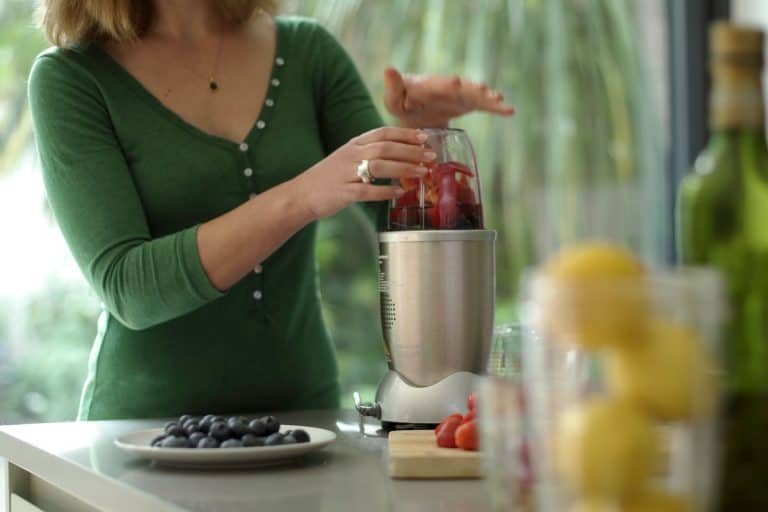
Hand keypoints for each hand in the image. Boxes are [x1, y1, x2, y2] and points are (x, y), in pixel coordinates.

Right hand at [292, 127, 434, 219]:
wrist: (300, 194)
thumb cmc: (329, 178)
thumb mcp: (348, 158)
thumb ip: (370, 154)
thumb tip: (400, 154)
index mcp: (353, 145)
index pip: (382, 133)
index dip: (405, 134)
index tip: (423, 137)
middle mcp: (350, 155)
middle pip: (385, 148)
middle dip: (411, 151)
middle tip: (431, 156)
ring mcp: (346, 173)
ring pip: (379, 166)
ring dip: (404, 169)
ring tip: (422, 173)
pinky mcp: (342, 192)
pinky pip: (367, 191)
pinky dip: (384, 191)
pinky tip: (398, 193)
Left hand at [383, 67, 514, 128]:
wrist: (415, 113)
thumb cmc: (401, 103)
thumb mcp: (393, 100)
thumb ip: (393, 87)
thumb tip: (388, 69)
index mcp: (429, 86)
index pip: (438, 85)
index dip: (446, 84)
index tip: (455, 82)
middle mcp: (448, 87)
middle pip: (462, 88)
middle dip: (472, 90)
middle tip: (484, 91)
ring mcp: (460, 95)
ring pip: (476, 96)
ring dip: (488, 98)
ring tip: (500, 101)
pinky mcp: (469, 104)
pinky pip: (484, 106)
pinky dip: (496, 108)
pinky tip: (509, 111)